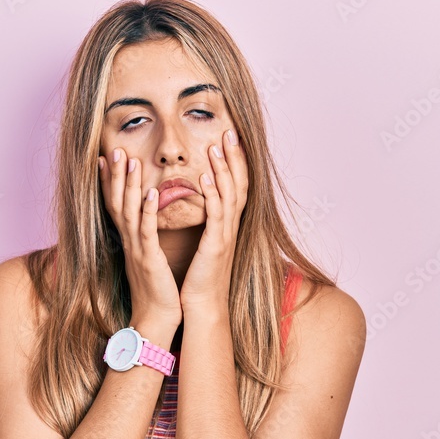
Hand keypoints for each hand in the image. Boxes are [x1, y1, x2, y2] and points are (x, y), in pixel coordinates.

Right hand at [99, 147, 182, 328]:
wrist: (156, 319)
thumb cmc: (156, 290)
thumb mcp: (145, 259)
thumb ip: (141, 240)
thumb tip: (140, 224)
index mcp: (128, 241)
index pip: (114, 205)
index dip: (108, 182)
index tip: (104, 158)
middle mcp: (128, 242)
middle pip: (116, 202)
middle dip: (115, 175)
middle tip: (114, 149)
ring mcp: (137, 250)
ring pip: (129, 211)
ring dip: (129, 185)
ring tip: (130, 160)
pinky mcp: (149, 260)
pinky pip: (147, 231)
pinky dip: (149, 211)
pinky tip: (152, 192)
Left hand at [180, 128, 248, 309]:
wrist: (203, 307)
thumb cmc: (200, 278)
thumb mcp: (206, 246)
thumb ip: (207, 225)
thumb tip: (201, 206)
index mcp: (227, 226)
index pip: (237, 186)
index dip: (236, 162)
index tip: (230, 139)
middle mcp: (231, 228)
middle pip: (239, 184)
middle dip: (235, 157)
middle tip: (230, 131)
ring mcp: (225, 236)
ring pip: (230, 195)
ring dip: (224, 168)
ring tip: (217, 145)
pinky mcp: (215, 246)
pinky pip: (217, 215)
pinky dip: (213, 194)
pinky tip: (207, 177)